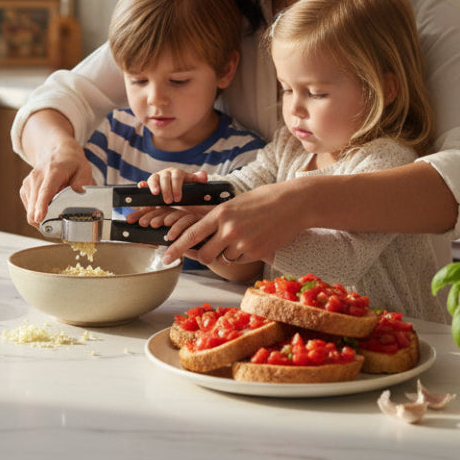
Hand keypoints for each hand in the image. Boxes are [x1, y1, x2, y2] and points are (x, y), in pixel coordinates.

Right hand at [19, 137, 94, 226]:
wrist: (56, 151)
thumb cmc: (71, 162)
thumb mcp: (84, 169)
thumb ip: (82, 182)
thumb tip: (79, 193)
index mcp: (53, 171)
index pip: (45, 190)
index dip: (41, 206)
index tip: (39, 217)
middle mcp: (37, 177)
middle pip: (34, 204)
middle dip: (44, 220)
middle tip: (59, 224)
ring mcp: (28, 183)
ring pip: (30, 210)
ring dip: (41, 216)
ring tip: (56, 210)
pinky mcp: (24, 189)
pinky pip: (29, 208)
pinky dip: (37, 212)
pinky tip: (49, 205)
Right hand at [144, 169, 206, 203]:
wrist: (175, 186)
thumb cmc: (184, 185)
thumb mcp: (191, 183)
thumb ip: (197, 179)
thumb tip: (204, 176)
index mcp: (177, 172)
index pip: (177, 177)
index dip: (177, 187)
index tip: (178, 198)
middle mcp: (166, 173)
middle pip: (165, 178)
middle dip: (166, 190)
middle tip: (168, 201)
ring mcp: (157, 177)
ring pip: (154, 178)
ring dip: (153, 185)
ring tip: (155, 194)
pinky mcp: (150, 183)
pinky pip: (145, 182)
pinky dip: (143, 184)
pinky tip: (141, 186)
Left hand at [162, 179, 309, 265]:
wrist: (293, 203)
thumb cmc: (265, 199)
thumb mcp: (237, 203)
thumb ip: (219, 217)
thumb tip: (202, 231)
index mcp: (220, 213)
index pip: (191, 234)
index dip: (175, 247)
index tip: (166, 256)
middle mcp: (228, 229)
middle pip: (206, 254)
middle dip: (206, 255)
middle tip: (214, 249)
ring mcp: (243, 242)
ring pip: (225, 257)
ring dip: (231, 251)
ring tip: (247, 234)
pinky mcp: (256, 252)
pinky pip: (241, 260)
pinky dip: (244, 254)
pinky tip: (256, 239)